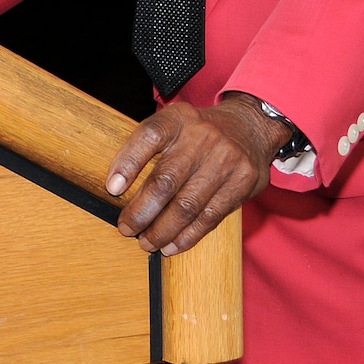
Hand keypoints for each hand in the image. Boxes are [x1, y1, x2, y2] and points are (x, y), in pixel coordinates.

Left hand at [104, 93, 288, 255]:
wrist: (251, 126)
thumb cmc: (199, 133)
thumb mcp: (173, 124)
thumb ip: (146, 148)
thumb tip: (115, 187)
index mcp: (179, 118)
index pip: (149, 135)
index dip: (127, 163)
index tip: (112, 190)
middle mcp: (203, 136)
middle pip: (166, 180)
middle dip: (141, 212)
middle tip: (127, 228)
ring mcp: (226, 158)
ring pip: (187, 205)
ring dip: (162, 231)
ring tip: (147, 243)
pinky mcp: (243, 181)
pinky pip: (210, 216)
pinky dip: (188, 236)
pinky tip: (172, 245)